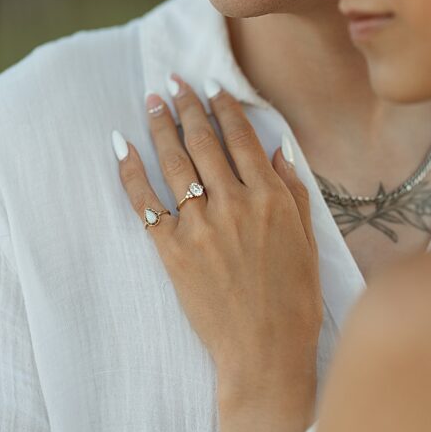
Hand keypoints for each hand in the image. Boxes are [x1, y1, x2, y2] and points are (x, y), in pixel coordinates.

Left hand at [114, 74, 321, 410]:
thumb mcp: (308, 241)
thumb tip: (280, 150)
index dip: (226, 107)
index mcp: (272, 199)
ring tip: (152, 101)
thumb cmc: (295, 300)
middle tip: (175, 82)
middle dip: (188, 105)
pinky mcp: (172, 249)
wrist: (265, 349)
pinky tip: (121, 146)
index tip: (213, 86)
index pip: (243, 139)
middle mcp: (235, 203)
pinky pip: (145, 201)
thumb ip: (294, 192)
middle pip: (204, 141)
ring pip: (174, 161)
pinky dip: (130, 170)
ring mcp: (200, 225)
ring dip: (160, 125)